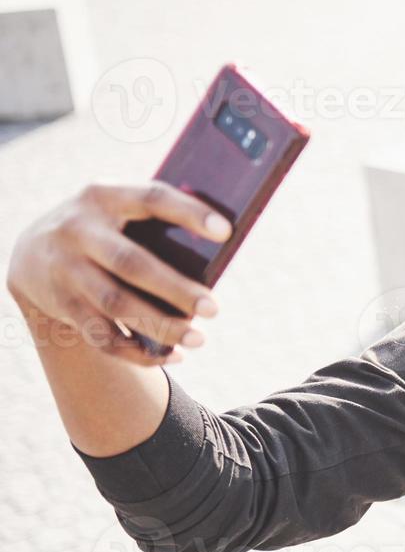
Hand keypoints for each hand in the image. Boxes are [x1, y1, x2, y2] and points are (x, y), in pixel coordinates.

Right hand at [7, 181, 229, 364]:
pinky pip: (102, 335)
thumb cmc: (104, 228)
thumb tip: (219, 246)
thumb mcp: (119, 209)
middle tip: (213, 309)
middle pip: (131, 263)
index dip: (188, 212)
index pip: (151, 198)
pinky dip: (138, 352)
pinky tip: (173, 355)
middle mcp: (79, 231)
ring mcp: (66, 269)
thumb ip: (157, 220)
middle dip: (175, 289)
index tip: (226, 232)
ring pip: (116, 305)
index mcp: (104, 196)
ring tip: (198, 339)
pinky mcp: (62, 304)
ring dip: (161, 327)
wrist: (32, 252)